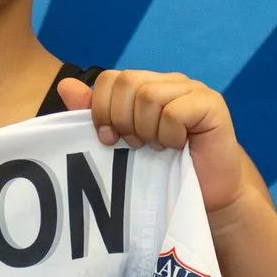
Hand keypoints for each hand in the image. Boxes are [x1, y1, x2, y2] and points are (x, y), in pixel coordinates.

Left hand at [57, 70, 266, 221]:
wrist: (206, 199)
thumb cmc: (165, 173)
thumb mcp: (124, 144)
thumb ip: (97, 114)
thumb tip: (65, 86)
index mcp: (148, 86)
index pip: (111, 78)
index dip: (102, 109)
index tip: (109, 139)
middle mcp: (170, 82)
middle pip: (127, 83)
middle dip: (122, 120)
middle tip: (136, 146)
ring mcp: (192, 89)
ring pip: (149, 96)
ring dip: (148, 131)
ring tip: (159, 148)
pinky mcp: (211, 104)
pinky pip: (174, 112)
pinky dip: (170, 135)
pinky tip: (178, 147)